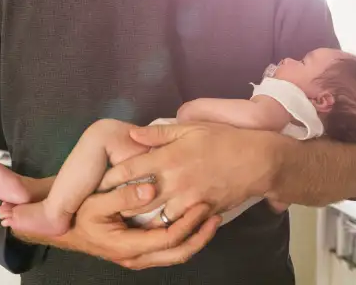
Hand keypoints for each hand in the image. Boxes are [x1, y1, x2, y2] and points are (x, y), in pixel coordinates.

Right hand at [10, 182, 220, 269]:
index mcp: (128, 247)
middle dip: (200, 235)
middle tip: (215, 214)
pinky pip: (168, 249)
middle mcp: (137, 257)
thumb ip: (124, 196)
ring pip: (176, 254)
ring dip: (195, 237)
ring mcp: (139, 256)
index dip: (188, 224)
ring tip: (211, 218)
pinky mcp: (140, 251)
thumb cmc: (80, 215)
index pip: (168, 240)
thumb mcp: (97, 203)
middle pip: (178, 253)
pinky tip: (192, 221)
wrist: (65, 230)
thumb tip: (150, 190)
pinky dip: (184, 237)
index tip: (203, 206)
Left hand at [99, 122, 278, 222]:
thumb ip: (159, 134)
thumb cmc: (223, 139)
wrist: (257, 161)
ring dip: (139, 219)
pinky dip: (163, 226)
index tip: (97, 182)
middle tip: (102, 206)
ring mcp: (188, 200)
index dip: (111, 177)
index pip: (130, 169)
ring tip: (123, 220)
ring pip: (154, 217)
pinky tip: (152, 227)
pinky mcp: (200, 212)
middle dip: (119, 203)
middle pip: (137, 197)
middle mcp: (175, 181)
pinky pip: (177, 224)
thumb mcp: (191, 128)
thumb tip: (132, 134)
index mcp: (170, 157)